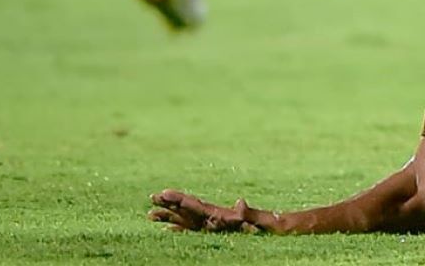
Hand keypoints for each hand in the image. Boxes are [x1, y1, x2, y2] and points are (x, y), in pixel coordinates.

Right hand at [148, 190, 271, 233]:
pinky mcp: (212, 232)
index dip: (179, 199)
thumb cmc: (264, 224)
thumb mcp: (256, 218)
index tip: (164, 193)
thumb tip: (240, 201)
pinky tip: (166, 230)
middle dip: (169, 204)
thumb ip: (247, 212)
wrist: (274, 227)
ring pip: (184, 219)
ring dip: (168, 216)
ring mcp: (211, 224)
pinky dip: (178, 229)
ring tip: (150, 214)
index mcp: (218, 214)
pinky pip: (191, 231)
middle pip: (186, 209)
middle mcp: (212, 217)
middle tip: (152, 196)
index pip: (194, 205)